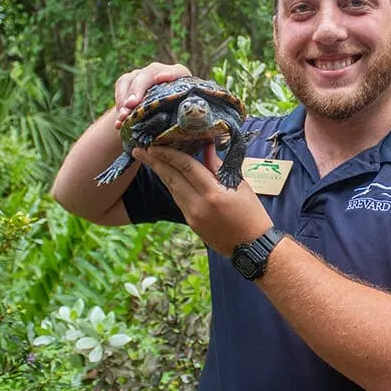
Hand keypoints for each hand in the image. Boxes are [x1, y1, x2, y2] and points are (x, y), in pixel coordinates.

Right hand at [113, 62, 191, 128]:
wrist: (159, 120)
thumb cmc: (177, 120)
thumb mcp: (182, 120)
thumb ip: (183, 120)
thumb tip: (190, 130)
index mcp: (180, 79)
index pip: (177, 72)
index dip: (170, 74)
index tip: (160, 79)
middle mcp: (160, 72)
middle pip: (149, 74)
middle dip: (138, 89)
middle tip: (131, 104)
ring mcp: (143, 75)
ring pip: (131, 81)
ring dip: (125, 100)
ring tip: (123, 117)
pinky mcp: (129, 81)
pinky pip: (121, 87)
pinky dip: (118, 105)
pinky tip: (118, 122)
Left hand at [133, 144, 272, 256]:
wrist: (251, 246)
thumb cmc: (252, 213)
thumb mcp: (240, 185)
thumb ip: (219, 166)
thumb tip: (206, 146)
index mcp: (213, 193)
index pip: (186, 167)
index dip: (169, 154)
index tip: (155, 144)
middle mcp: (198, 205)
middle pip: (171, 178)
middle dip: (154, 162)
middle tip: (139, 149)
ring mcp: (192, 216)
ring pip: (172, 189)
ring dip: (160, 173)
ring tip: (148, 159)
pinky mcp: (190, 223)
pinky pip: (178, 199)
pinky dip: (171, 185)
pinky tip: (166, 175)